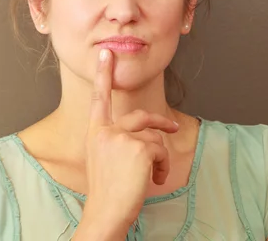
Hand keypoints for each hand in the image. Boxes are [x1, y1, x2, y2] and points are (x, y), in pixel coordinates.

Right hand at [80, 49, 179, 236]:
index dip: (103, 75)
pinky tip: (154, 179)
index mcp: (95, 133)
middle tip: (172, 126)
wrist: (106, 213)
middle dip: (160, 123)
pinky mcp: (139, 148)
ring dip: (160, 158)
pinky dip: (163, 166)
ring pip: (155, 137)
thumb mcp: (105, 159)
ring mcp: (122, 138)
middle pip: (142, 117)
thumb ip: (117, 140)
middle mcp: (107, 131)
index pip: (99, 99)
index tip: (105, 54)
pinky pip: (161, 149)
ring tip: (153, 176)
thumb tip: (145, 133)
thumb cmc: (107, 191)